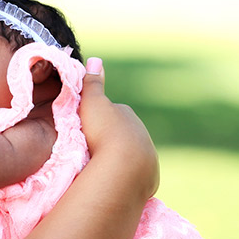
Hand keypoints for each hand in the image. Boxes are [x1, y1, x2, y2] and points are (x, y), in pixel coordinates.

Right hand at [79, 58, 159, 198]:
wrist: (124, 168)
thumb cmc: (103, 131)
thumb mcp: (92, 104)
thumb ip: (92, 83)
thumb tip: (95, 59)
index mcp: (128, 115)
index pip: (114, 113)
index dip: (101, 119)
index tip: (89, 127)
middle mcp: (142, 133)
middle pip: (124, 134)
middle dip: (113, 139)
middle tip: (94, 148)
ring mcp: (148, 156)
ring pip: (132, 154)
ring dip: (121, 159)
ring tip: (103, 167)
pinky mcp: (149, 178)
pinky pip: (137, 174)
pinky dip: (128, 175)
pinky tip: (117, 179)